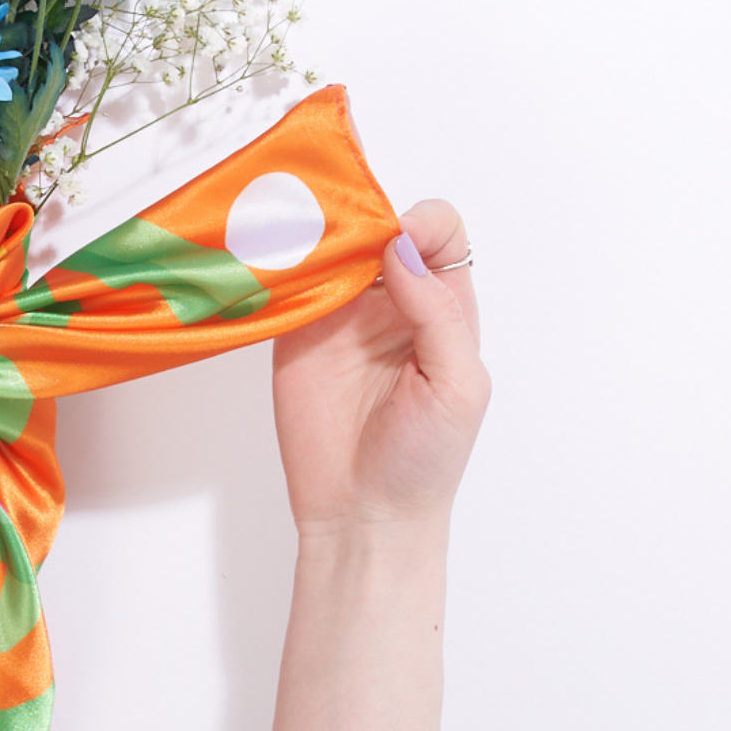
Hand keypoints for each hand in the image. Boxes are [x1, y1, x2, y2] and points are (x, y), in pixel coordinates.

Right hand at [273, 200, 490, 532]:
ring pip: (330, 246)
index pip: (439, 236)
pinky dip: (277, 261)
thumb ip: (437, 314)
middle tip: (339, 225)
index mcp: (444, 308)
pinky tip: (272, 256)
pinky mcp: (294, 333)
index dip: (420, 224)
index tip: (396, 241)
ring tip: (303, 231)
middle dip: (362, 214)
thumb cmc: (425, 460)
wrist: (363, 516)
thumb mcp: (457, 386)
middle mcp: (392, 302)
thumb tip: (399, 248)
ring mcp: (340, 315)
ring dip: (317, 230)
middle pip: (379, 227)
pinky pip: (285, 282)